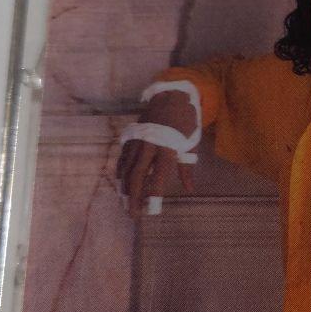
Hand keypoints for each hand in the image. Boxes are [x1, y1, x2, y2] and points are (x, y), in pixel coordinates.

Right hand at [115, 90, 197, 217]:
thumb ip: (186, 167)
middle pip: (139, 176)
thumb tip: (189, 188)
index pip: (159, 176)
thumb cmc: (184, 122)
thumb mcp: (191, 143)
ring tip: (125, 204)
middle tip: (133, 214)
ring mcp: (138, 141)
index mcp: (167, 148)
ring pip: (127, 169)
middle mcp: (150, 146)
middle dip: (134, 197)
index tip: (152, 210)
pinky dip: (120, 171)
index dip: (154, 194)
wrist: (170, 97)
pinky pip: (123, 158)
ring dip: (125, 188)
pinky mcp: (131, 137)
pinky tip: (120, 183)